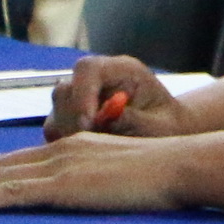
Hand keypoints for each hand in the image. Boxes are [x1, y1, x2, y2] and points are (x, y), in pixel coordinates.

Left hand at [0, 133, 190, 213]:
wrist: (182, 166)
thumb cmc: (164, 174)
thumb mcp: (123, 172)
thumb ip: (99, 179)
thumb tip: (90, 194)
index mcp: (75, 148)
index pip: (18, 161)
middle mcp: (61, 150)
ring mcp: (60, 166)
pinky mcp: (63, 185)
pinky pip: (10, 193)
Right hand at [43, 53, 189, 139]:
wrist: (167, 135)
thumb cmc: (169, 127)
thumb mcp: (160, 125)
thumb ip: (134, 119)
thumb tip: (106, 118)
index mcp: (122, 70)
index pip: (88, 68)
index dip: (82, 93)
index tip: (89, 123)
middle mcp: (98, 80)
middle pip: (65, 89)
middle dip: (73, 119)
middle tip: (91, 143)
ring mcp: (81, 97)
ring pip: (57, 111)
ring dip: (69, 132)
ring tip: (95, 150)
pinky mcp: (71, 117)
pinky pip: (54, 128)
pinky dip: (65, 142)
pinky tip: (88, 154)